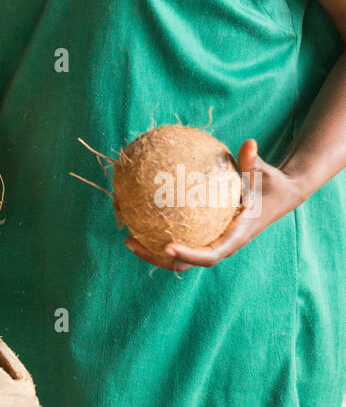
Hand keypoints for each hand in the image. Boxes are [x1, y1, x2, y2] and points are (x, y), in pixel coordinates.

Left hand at [126, 139, 305, 271]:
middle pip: (187, 263)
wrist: (281, 196)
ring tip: (127, 236)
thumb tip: (249, 143)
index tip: (166, 246)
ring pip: (180, 256)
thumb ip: (254, 163)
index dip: (188, 254)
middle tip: (131, 241)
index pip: (210, 254)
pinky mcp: (207, 235)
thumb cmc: (271, 184)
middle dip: (158, 257)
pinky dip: (161, 233)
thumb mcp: (265, 174)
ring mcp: (213, 241)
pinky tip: (140, 216)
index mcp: (236, 237)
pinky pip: (182, 238)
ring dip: (153, 251)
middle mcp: (222, 244)